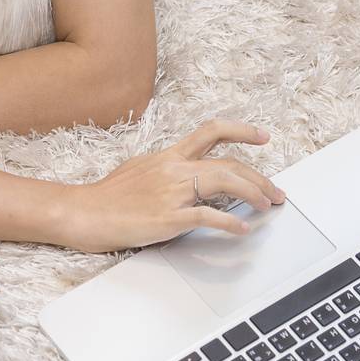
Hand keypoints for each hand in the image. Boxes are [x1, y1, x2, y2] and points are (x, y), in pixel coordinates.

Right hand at [62, 119, 285, 252]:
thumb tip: (183, 174)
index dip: (241, 131)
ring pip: (224, 182)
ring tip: (267, 206)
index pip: (211, 132)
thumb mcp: (139, 169)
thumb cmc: (107, 196)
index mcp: (168, 155)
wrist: (83, 212)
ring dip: (253, 193)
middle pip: (228, 162)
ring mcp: (172, 192)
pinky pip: (207, 216)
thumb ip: (165, 169)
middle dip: (259, 176)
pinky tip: (242, 229)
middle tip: (276, 191)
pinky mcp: (168, 218)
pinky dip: (230, 222)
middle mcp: (174, 168)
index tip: (263, 137)